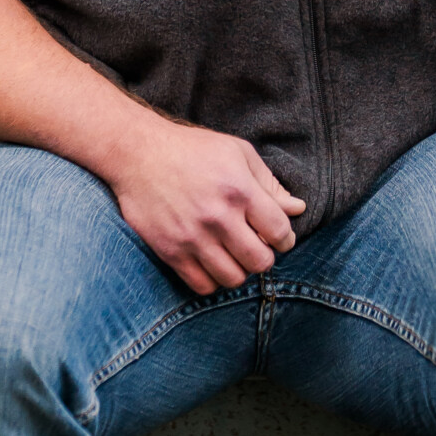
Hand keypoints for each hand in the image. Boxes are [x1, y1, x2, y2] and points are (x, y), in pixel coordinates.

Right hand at [108, 116, 305, 292]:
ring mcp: (192, 237)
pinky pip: (202, 285)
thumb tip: (298, 209)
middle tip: (257, 247)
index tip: (279, 238)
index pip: (280, 232)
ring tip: (234, 255)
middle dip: (265, 257)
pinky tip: (212, 262)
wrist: (137, 154)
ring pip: (233, 278)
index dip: (286, 239)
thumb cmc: (192, 150)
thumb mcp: (237, 153)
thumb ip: (269, 184)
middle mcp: (217, 217)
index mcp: (239, 189)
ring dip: (240, 270)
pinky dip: (213, 280)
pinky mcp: (170, 251)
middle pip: (260, 261)